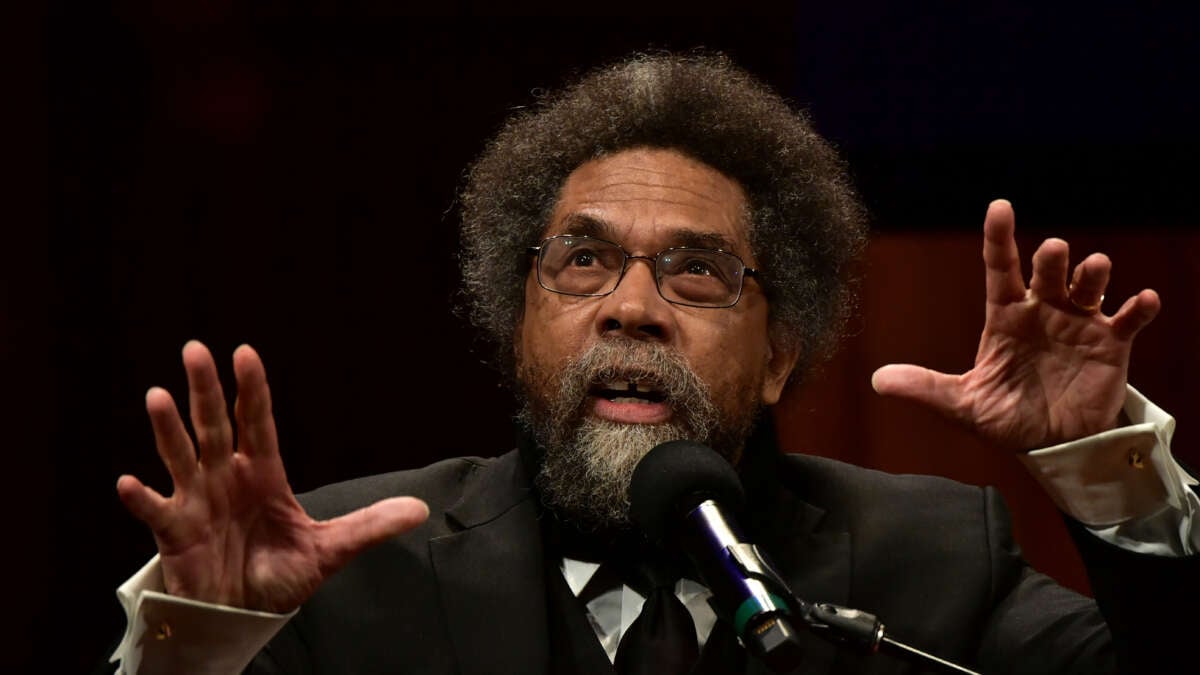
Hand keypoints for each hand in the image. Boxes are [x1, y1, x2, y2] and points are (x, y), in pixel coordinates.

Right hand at [116, 341, 428, 611]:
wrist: (243, 612)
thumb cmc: (280, 573)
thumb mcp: (330, 549)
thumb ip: (370, 526)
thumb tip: (421, 509)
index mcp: (263, 473)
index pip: (257, 422)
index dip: (251, 389)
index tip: (245, 353)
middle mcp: (226, 476)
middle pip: (215, 425)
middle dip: (206, 390)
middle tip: (196, 349)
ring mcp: (197, 500)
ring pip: (181, 455)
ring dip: (168, 428)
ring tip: (158, 396)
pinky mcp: (175, 532)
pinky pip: (155, 512)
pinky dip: (142, 498)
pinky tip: (129, 482)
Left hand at [871, 200, 1160, 451]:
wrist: (1051, 447)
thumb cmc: (1006, 418)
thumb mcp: (963, 405)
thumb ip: (926, 389)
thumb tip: (878, 380)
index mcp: (1005, 316)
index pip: (1000, 267)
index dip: (999, 236)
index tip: (1000, 206)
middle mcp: (1042, 311)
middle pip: (1048, 269)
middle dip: (1053, 257)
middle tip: (1054, 252)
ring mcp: (1078, 323)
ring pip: (1088, 283)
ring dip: (1092, 273)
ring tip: (1094, 270)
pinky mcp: (1110, 345)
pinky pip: (1128, 319)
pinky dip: (1138, 307)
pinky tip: (1143, 301)